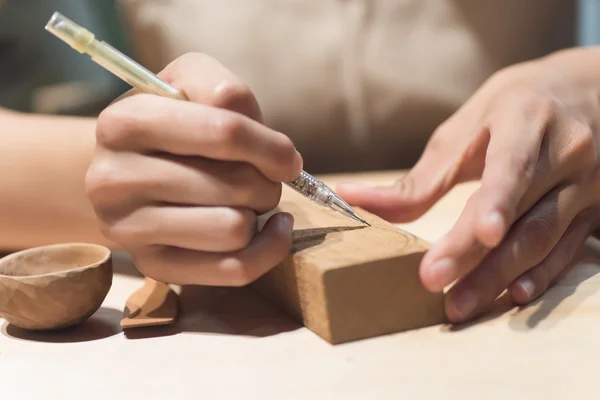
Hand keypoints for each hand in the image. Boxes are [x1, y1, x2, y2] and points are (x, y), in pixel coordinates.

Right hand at [85, 53, 302, 285]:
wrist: (125, 169)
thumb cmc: (170, 123)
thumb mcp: (190, 83)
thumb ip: (227, 92)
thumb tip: (276, 152)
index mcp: (125, 122)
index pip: (225, 132)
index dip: (272, 146)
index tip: (287, 158)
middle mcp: (113, 179)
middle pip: (237, 185)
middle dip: (267, 181)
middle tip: (261, 178)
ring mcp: (128, 229)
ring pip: (235, 229)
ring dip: (259, 213)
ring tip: (249, 200)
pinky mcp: (152, 267)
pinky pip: (233, 270)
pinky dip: (268, 250)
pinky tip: (270, 229)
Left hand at [337, 49, 599, 322]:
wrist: (591, 91)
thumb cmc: (516, 106)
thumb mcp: (468, 125)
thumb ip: (423, 175)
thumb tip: (356, 200)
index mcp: (528, 120)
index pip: (514, 165)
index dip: (500, 199)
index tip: (484, 233)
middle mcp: (567, 153)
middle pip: (520, 213)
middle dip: (476, 254)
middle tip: (433, 282)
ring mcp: (587, 185)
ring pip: (542, 239)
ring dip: (500, 276)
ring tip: (461, 304)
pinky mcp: (594, 210)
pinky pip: (567, 250)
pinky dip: (540, 276)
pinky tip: (514, 295)